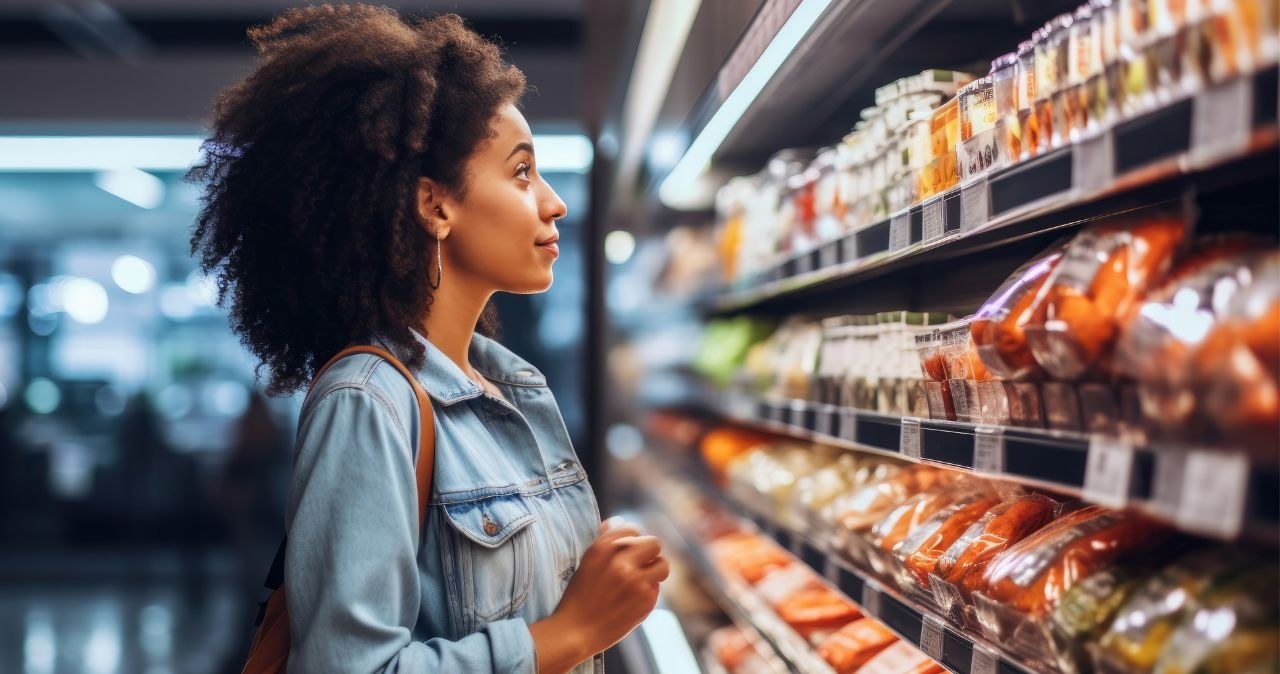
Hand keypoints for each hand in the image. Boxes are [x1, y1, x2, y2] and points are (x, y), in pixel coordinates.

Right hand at [529, 518, 668, 672]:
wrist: (576, 631)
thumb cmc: (580, 595)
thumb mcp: (587, 561)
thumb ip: (605, 540)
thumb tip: (619, 522)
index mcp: (603, 547)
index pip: (632, 529)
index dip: (632, 541)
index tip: (628, 551)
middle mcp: (621, 561)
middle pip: (654, 543)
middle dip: (649, 553)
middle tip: (640, 565)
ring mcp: (636, 581)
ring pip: (663, 565)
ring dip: (655, 571)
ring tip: (641, 581)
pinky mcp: (646, 600)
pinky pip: (657, 588)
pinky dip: (648, 592)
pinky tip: (632, 600)